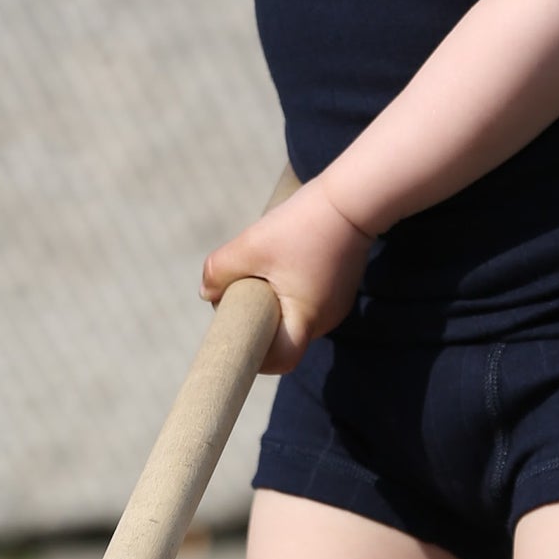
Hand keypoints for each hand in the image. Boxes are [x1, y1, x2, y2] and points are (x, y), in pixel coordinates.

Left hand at [201, 177, 372, 373]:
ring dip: (272, 299)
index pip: (281, 360)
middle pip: (283, 335)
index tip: (237, 333)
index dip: (255, 356)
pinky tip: (285, 259)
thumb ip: (220, 271)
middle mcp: (326, 319)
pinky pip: (305, 298)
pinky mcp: (339, 287)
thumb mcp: (251, 245)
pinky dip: (289, 287)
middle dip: (257, 319)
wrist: (351, 198)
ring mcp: (336, 304)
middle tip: (241, 288)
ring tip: (266, 266)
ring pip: (293, 314)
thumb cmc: (302, 224)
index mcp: (307, 318)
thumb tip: (206, 292)